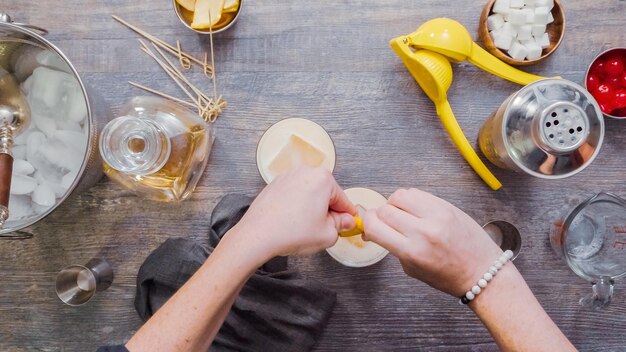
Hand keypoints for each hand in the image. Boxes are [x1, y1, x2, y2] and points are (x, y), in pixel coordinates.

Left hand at [228, 167, 356, 260]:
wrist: (258, 235)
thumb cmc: (291, 233)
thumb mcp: (327, 234)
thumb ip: (341, 225)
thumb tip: (345, 221)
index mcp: (323, 179)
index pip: (343, 199)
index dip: (347, 215)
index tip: (348, 224)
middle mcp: (305, 172)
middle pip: (326, 193)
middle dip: (328, 210)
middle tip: (324, 229)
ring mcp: (288, 176)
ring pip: (309, 193)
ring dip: (311, 208)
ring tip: (305, 228)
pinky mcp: (275, 184)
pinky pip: (294, 194)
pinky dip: (296, 206)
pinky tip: (292, 222)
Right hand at [362, 188, 501, 296]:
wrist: (482, 271)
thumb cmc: (448, 276)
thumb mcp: (412, 269)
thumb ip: (393, 247)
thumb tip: (374, 230)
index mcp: (412, 251)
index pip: (375, 226)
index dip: (366, 224)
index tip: (368, 226)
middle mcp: (423, 230)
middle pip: (385, 209)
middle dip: (380, 216)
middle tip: (385, 223)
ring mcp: (437, 215)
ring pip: (399, 195)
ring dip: (395, 205)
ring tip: (403, 215)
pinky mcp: (446, 205)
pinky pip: (418, 193)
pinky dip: (411, 200)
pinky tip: (416, 211)